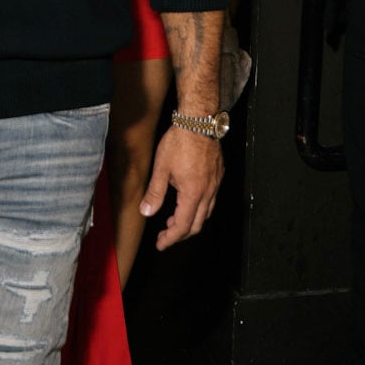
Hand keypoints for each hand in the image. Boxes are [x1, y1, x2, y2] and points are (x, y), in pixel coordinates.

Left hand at [140, 124, 223, 248]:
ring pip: (206, 213)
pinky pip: (211, 200)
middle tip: (165, 235)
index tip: (161, 244)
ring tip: (173, 220)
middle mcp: (208, 192)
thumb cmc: (179, 141)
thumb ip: (155, 193)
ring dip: (190, 221)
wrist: (198, 120)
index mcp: (193, 193)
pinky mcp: (218, 175)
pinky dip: (198, 208)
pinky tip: (187, 200)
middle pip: (197, 224)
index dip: (171, 238)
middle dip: (180, 234)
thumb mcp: (161, 168)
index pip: (183, 226)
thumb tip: (146, 212)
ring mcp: (215, 184)